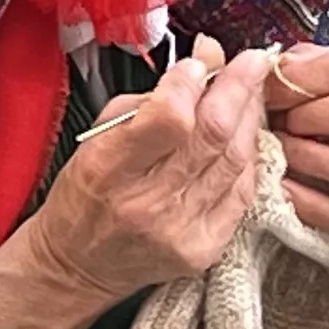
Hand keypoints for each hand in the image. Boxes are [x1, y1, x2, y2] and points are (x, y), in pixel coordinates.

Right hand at [0, 36, 274, 328]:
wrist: (76, 267)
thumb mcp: (98, 137)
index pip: (168, 119)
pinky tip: (244, 137)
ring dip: (248, 119)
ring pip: (233, 160)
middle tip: (252, 63)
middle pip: (211, 136)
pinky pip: (242, 193)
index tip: (201, 61)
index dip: (193, 84)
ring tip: (251, 92)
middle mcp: (146, 204)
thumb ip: (151, 99)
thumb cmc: (85, 196)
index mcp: (108, 169)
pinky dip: (248, 159)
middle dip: (238, 89)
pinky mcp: (202, 250)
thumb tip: (202, 63)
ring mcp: (179, 231)